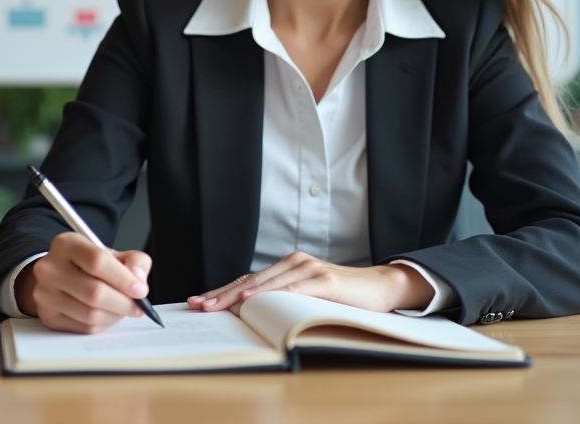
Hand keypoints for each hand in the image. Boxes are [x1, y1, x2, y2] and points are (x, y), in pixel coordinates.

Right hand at [16, 232, 151, 333]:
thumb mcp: (113, 254)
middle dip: (123, 303)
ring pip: (90, 314)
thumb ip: (134, 260)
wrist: (59, 275)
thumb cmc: (88, 265)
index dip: (124, 279)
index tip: (140, 290)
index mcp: (66, 244)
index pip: (97, 261)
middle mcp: (50, 268)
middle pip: (94, 292)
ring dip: (114, 316)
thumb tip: (139, 280)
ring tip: (123, 309)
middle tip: (137, 306)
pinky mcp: (48, 316)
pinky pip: (83, 327)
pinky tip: (107, 315)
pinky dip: (102, 324)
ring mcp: (45, 294)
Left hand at [185, 252, 433, 313]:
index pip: (248, 281)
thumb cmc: (343, 297)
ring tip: (217, 305)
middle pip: (251, 281)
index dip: (222, 291)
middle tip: (199, 305)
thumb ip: (283, 301)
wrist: (381, 287)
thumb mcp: (307, 298)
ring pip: (267, 284)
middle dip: (222, 294)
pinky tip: (255, 300)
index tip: (198, 302)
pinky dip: (273, 294)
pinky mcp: (326, 281)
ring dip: (239, 296)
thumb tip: (251, 316)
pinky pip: (294, 288)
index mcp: (288, 267)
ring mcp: (310, 270)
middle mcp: (295, 264)